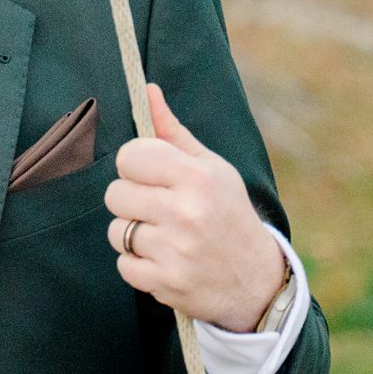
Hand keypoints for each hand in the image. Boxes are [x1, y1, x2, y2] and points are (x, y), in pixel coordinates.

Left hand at [103, 83, 284, 331]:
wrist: (257, 283)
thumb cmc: (228, 214)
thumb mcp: (212, 169)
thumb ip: (173, 133)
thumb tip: (146, 90)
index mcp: (198, 177)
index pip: (130, 156)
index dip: (135, 166)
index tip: (151, 176)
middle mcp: (186, 212)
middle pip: (115, 194)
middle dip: (132, 201)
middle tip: (159, 209)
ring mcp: (175, 250)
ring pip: (116, 231)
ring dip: (133, 235)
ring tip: (165, 236)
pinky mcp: (166, 282)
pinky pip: (123, 265)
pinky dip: (138, 265)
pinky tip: (165, 260)